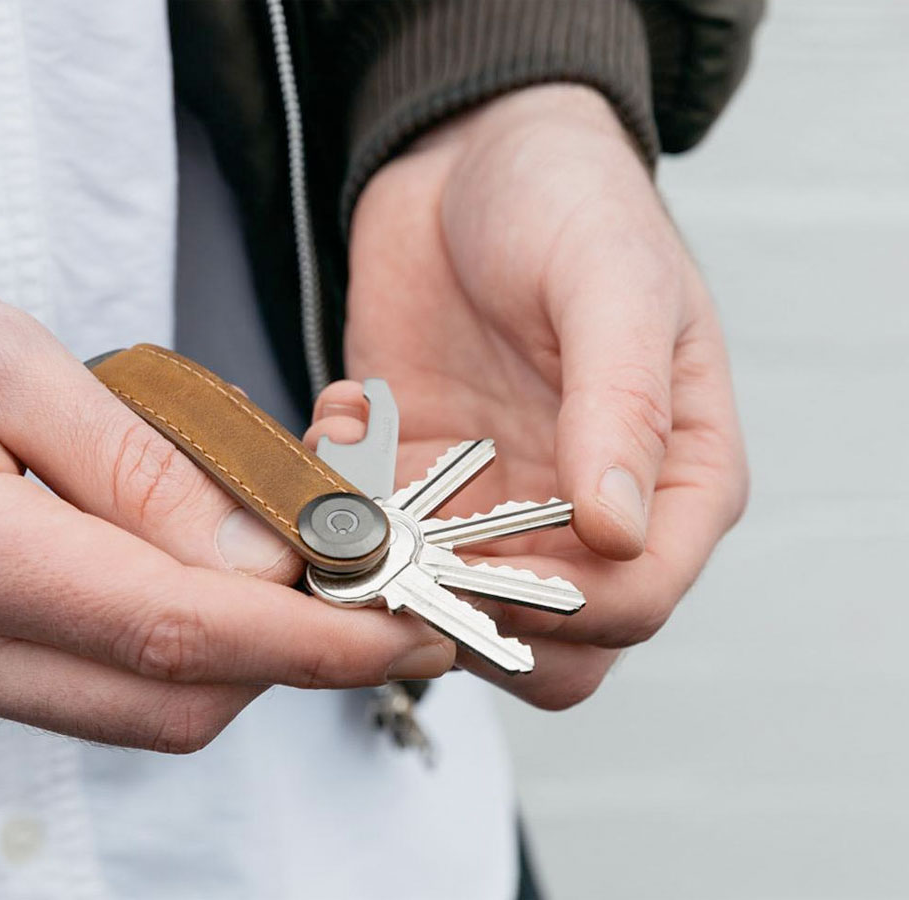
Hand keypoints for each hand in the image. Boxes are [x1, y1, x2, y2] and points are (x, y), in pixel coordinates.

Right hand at [0, 236, 452, 749]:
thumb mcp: (0, 356)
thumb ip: (138, 467)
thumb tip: (259, 559)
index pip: (178, 637)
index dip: (313, 643)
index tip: (403, 633)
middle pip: (168, 703)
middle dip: (287, 650)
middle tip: (352, 569)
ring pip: (133, 704)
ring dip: (228, 639)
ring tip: (269, 543)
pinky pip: (82, 680)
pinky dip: (159, 634)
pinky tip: (176, 554)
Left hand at [311, 84, 747, 708]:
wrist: (473, 158)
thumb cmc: (571, 203)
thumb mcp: (611, 286)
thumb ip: (623, 407)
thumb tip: (619, 534)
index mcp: (675, 478)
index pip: (639, 603)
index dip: (567, 613)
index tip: (486, 574)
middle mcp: (588, 511)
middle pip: (547, 637)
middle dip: (467, 613)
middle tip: (402, 548)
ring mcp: (497, 499)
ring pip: (447, 602)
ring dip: (386, 559)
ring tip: (358, 458)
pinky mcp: (419, 474)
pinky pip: (374, 534)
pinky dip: (340, 499)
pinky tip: (345, 414)